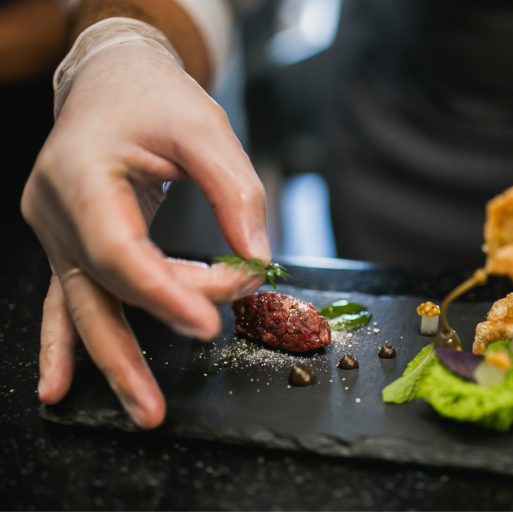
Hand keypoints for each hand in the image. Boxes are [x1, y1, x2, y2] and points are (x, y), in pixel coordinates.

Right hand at [22, 44, 269, 427]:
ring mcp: (55, 230)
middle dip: (135, 346)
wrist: (112, 80)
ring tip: (141, 410)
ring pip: (83, 304)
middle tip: (160, 404)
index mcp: (82, 173)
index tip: (213, 318)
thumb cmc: (156, 97)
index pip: (120, 249)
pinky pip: (67, 298)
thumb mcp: (205, 128)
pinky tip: (57, 386)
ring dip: (109, 361)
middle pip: (102, 287)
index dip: (164, 291)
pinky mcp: (69, 242)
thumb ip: (236, 192)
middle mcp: (56, 208)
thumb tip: (260, 258)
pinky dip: (66, 343)